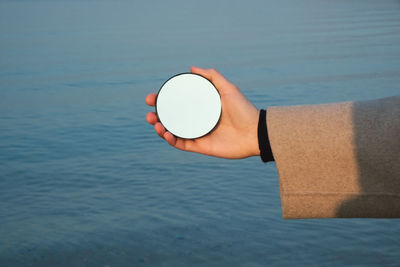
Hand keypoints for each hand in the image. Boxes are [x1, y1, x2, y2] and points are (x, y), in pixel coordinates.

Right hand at [145, 66, 259, 158]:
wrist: (255, 131)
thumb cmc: (243, 109)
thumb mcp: (228, 88)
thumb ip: (212, 76)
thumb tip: (192, 68)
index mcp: (201, 108)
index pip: (177, 104)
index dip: (162, 101)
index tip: (151, 97)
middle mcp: (197, 121)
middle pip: (172, 119)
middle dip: (156, 116)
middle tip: (149, 113)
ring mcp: (198, 134)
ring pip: (173, 132)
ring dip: (160, 129)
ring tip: (154, 123)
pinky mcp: (201, 147)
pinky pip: (182, 144)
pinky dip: (171, 140)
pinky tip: (166, 133)